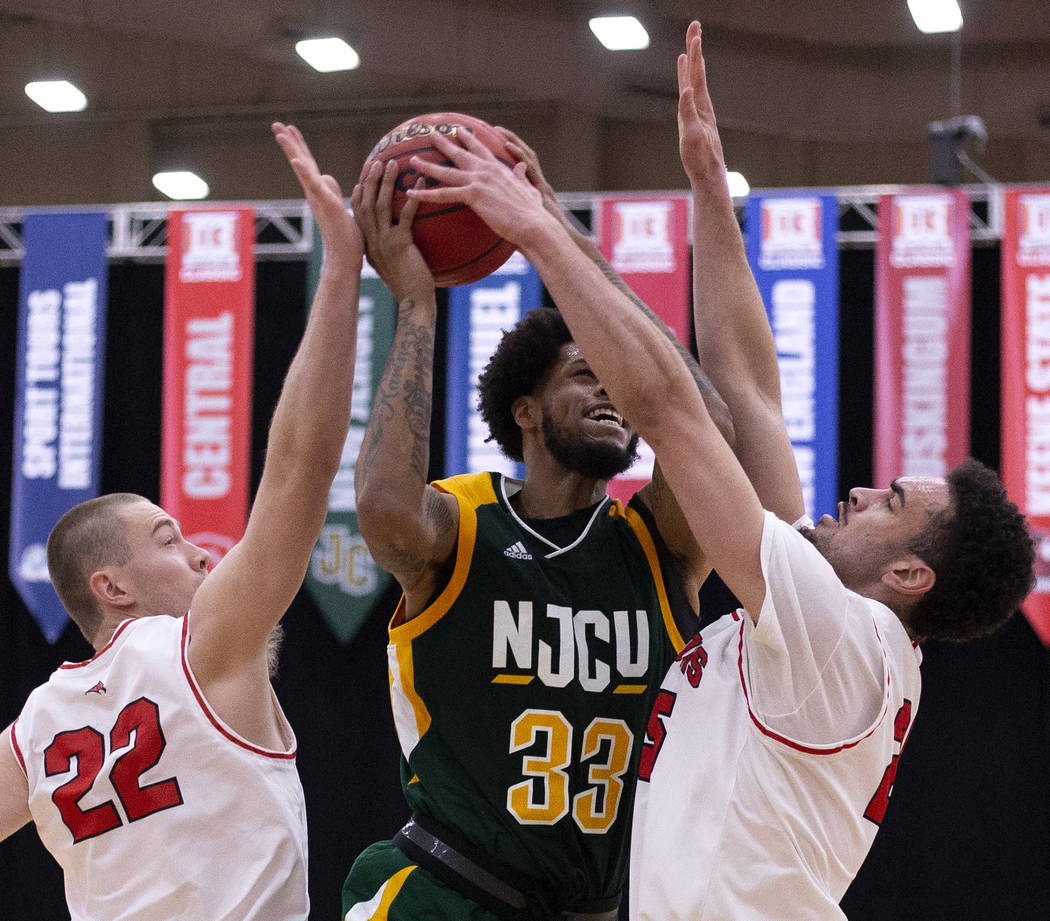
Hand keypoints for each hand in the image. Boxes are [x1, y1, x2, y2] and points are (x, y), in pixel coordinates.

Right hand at [272, 122, 362, 272]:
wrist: (344, 258)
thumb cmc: (346, 237)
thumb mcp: (341, 207)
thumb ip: (333, 191)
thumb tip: (327, 177)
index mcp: (319, 192)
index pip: (308, 164)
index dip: (299, 146)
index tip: (290, 128)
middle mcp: (314, 193)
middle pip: (300, 162)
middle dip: (289, 142)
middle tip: (276, 123)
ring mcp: (318, 198)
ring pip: (302, 169)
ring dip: (291, 150)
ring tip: (280, 133)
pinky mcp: (326, 204)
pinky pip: (314, 186)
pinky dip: (304, 173)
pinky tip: (296, 161)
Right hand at [350, 160, 432, 300]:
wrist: (414, 302)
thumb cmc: (411, 285)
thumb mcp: (395, 263)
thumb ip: (393, 246)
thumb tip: (401, 234)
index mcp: (368, 245)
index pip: (358, 213)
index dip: (360, 193)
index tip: (365, 175)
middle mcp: (371, 242)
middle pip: (366, 204)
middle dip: (370, 180)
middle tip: (378, 160)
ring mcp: (384, 243)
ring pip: (382, 206)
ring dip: (387, 183)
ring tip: (394, 164)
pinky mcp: (400, 245)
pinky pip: (406, 216)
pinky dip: (413, 198)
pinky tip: (421, 183)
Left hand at [404, 130, 551, 250]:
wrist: (532, 223)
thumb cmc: (532, 212)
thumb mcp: (528, 189)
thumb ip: (521, 177)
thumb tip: (521, 167)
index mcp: (499, 169)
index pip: (481, 150)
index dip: (469, 140)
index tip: (459, 131)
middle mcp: (486, 170)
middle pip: (460, 153)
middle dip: (444, 143)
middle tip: (431, 134)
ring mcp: (478, 181)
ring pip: (446, 171)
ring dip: (427, 166)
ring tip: (412, 161)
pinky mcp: (473, 195)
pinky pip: (443, 195)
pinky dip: (425, 194)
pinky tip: (411, 194)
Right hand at [677, 22, 728, 189]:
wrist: (709, 175)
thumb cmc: (700, 158)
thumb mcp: (692, 135)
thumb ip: (688, 112)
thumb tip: (687, 90)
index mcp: (700, 106)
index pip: (696, 74)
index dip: (694, 54)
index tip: (695, 33)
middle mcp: (701, 105)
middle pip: (696, 71)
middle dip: (695, 49)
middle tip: (695, 26)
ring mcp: (698, 112)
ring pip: (695, 82)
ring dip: (692, 64)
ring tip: (690, 48)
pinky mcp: (695, 121)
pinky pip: (691, 96)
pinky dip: (688, 84)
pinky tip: (687, 83)